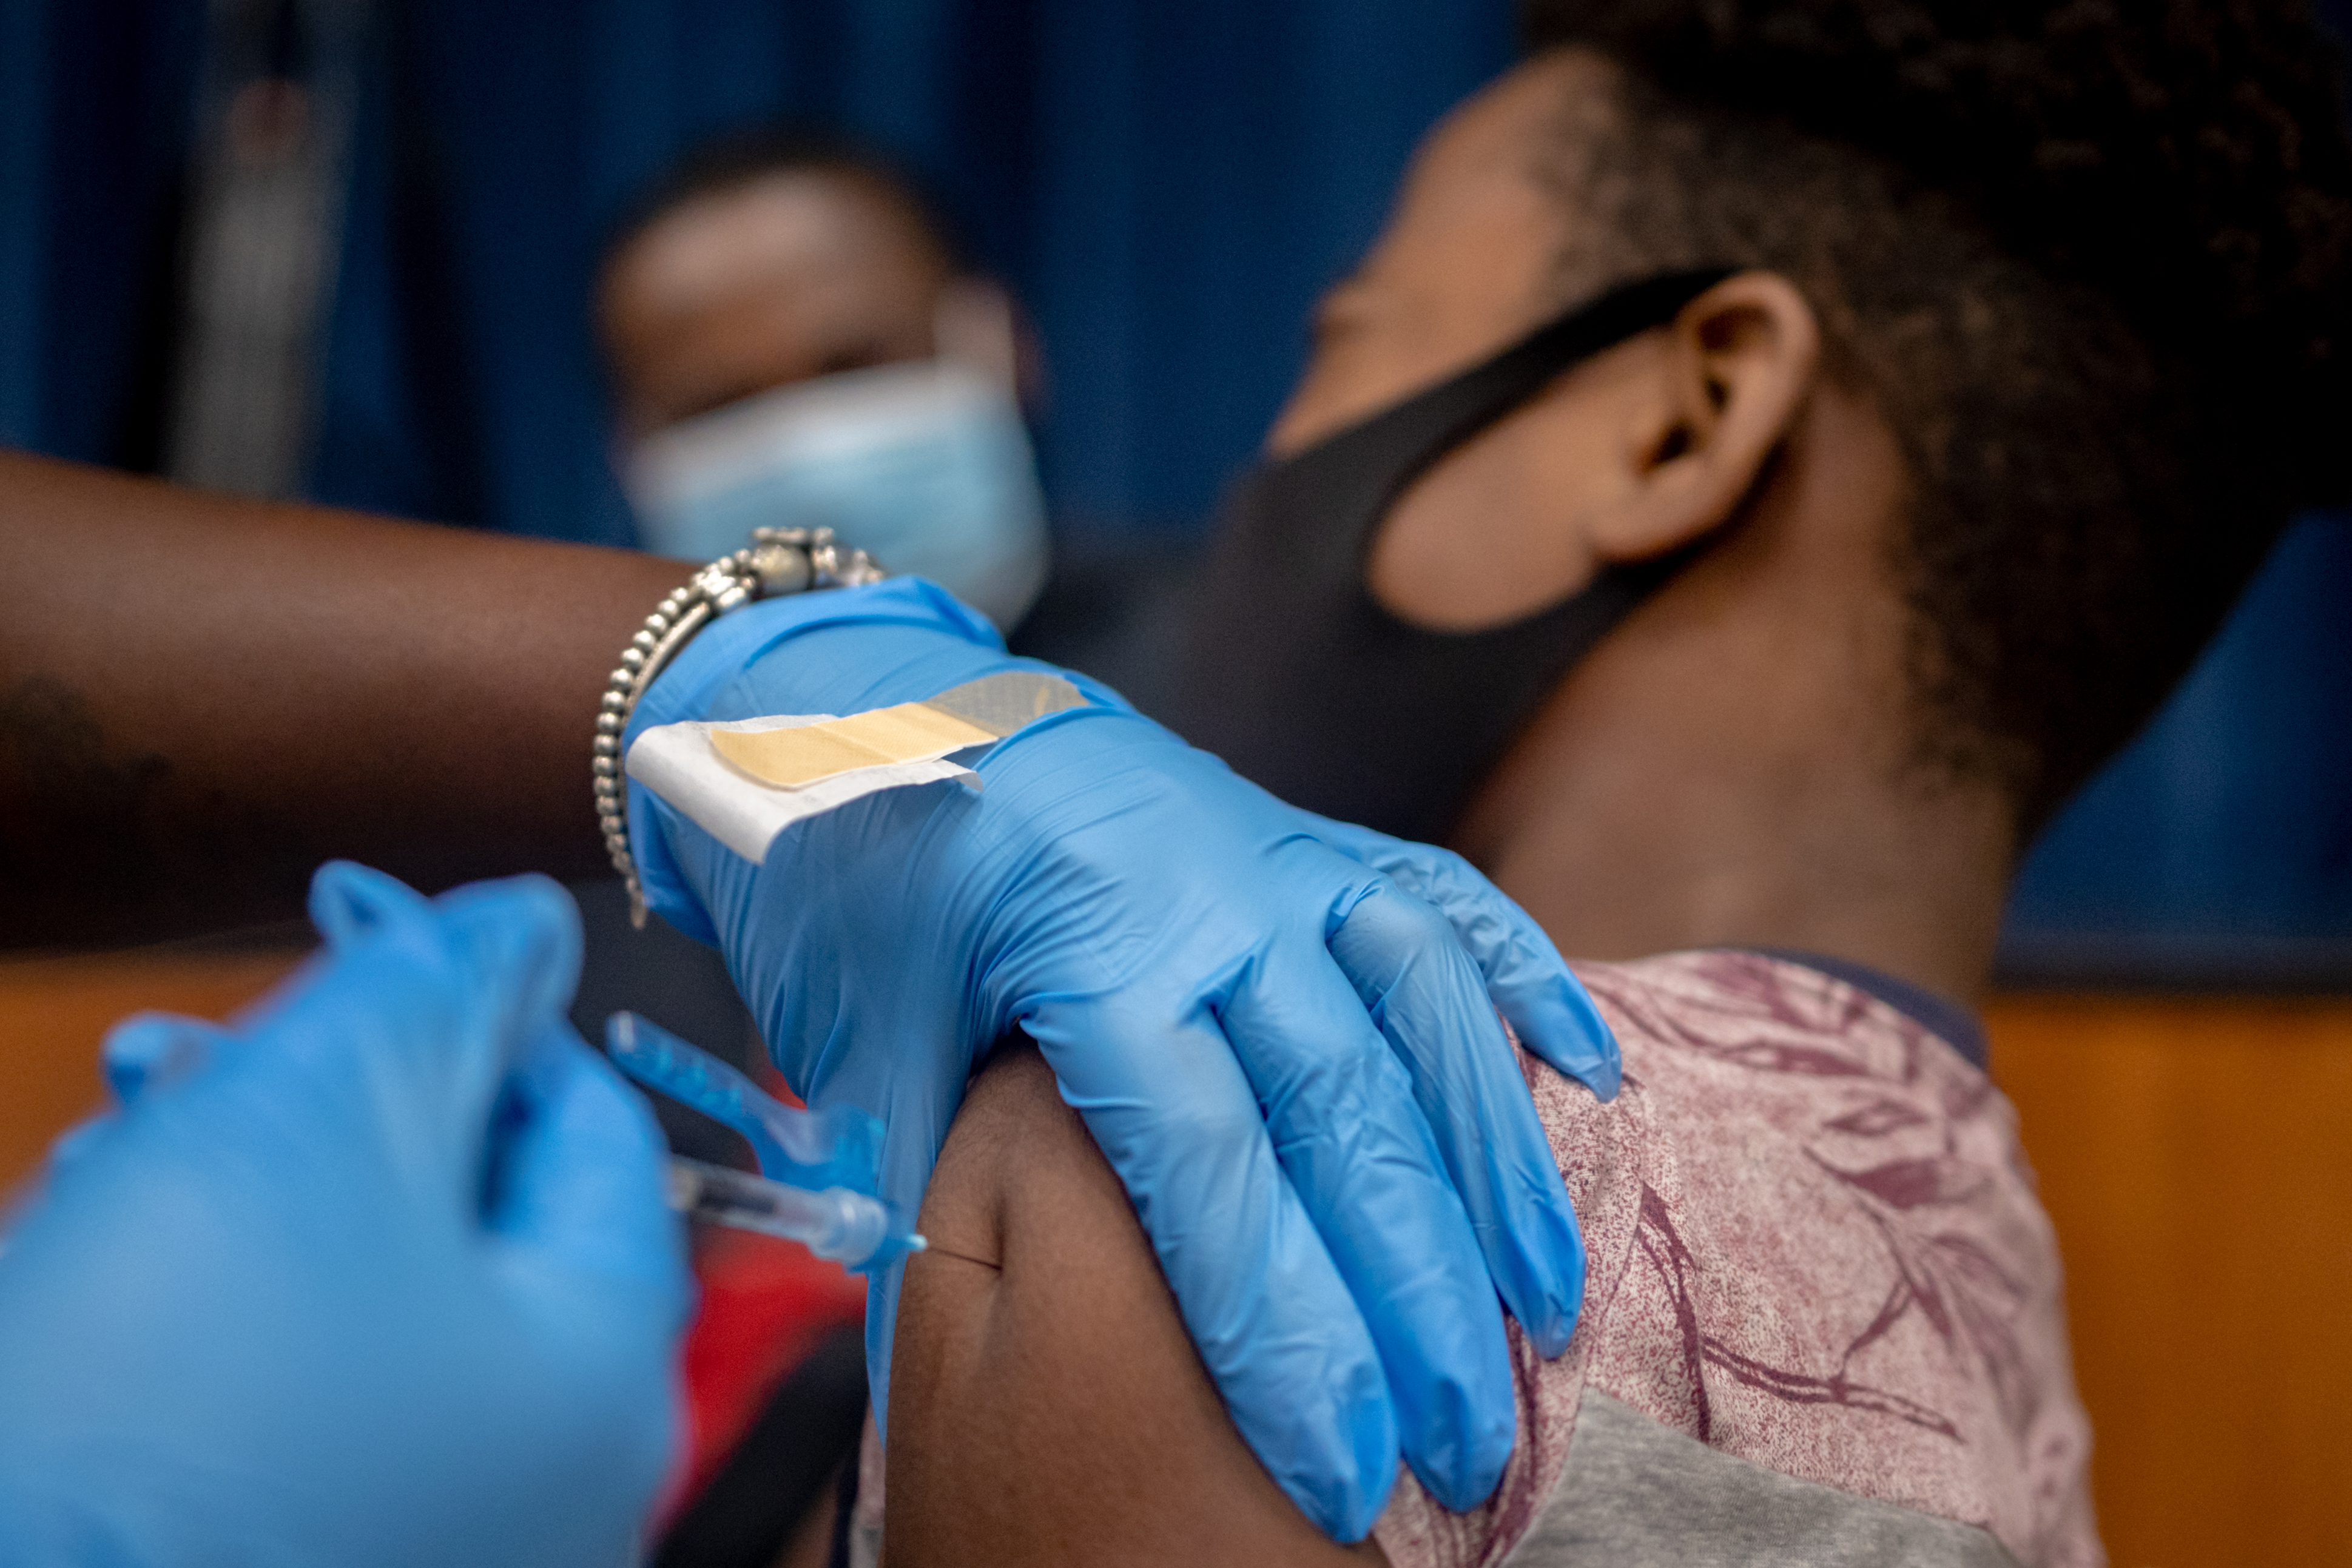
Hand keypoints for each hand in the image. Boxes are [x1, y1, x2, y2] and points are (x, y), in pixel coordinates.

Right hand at [0, 864, 688, 1567]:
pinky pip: (313, 1390)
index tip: (377, 932)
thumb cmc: (147, 1407)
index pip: (590, 1128)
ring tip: (122, 1135)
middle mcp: (557, 1479)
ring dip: (251, 1182)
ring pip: (371, 1291)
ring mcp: (444, 1533)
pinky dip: (230, 1298)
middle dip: (329, 1096)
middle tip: (199, 1043)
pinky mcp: (325, 1554)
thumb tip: (522, 928)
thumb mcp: (315, 1120)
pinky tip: (118, 1237)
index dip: (479, 1005)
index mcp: (608, 1375)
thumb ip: (441, 995)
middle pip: (472, 1209)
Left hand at [626, 578, 1618, 1537]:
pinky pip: (1440, 900)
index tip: (1340, 1463)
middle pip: (1344, 1111)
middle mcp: (1209, 897)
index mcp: (1088, 953)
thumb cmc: (851, 885)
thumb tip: (956, 1379)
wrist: (861, 706)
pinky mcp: (1305, 829)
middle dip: (1416, 1294)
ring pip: (1424, 1008)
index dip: (1284, 1328)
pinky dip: (1524, 980)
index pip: (1210, 1168)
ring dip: (1496, 1163)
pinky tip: (1592, 1073)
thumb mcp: (864, 1039)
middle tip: (1465, 1444)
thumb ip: (939, 1195)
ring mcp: (1273, 851)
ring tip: (1549, 1304)